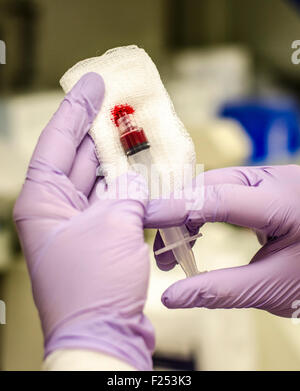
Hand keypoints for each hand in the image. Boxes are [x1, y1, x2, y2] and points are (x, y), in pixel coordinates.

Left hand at [13, 73, 153, 369]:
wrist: (104, 336)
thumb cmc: (95, 285)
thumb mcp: (113, 227)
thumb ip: (126, 193)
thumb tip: (133, 181)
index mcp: (42, 202)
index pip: (57, 142)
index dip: (76, 109)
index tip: (93, 82)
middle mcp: (56, 210)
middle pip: (79, 158)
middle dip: (100, 131)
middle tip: (122, 104)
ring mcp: (79, 225)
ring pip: (100, 181)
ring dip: (120, 161)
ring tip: (138, 134)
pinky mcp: (100, 240)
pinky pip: (115, 203)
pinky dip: (131, 189)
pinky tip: (145, 172)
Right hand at [149, 165, 299, 317]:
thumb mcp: (272, 288)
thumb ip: (220, 291)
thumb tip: (171, 298)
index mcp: (283, 202)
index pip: (216, 198)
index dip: (175, 208)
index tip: (143, 219)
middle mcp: (274, 179)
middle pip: (209, 187)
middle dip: (178, 217)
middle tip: (162, 257)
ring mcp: (269, 177)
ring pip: (213, 186)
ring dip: (188, 214)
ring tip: (176, 251)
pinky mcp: (263, 185)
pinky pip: (224, 190)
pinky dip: (203, 211)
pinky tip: (195, 233)